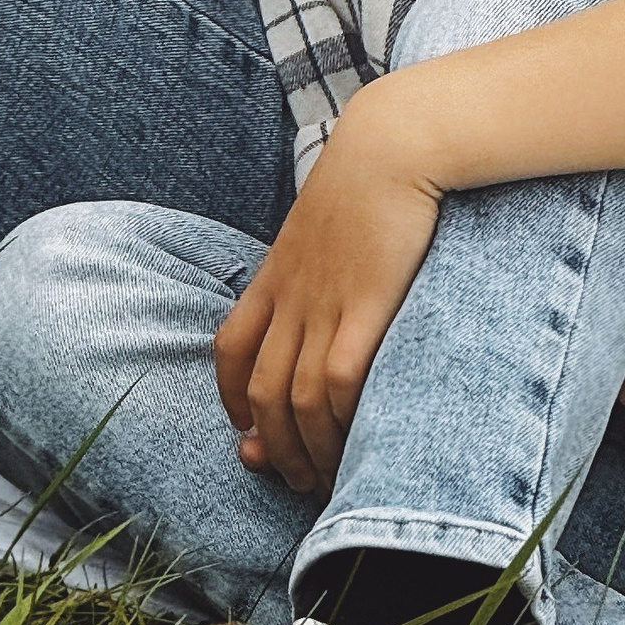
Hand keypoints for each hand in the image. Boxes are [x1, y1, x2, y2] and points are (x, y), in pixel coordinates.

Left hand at [213, 103, 442, 495]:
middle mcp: (290, 295)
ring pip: (292, 398)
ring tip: (322, 481)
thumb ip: (324, 256)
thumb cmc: (373, 175)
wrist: (393, 142)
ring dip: (303, 449)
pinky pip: (334, 381)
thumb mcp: (330, 220)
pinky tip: (352, 448)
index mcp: (276, 274)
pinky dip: (335, 423)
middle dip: (270, 444)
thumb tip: (337, 277)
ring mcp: (323, 302)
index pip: (230, 348)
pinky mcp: (364, 306)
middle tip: (289, 478)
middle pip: (258, 388)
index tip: (247, 431)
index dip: (231, 398)